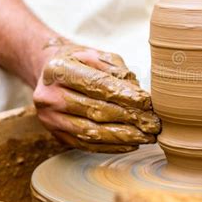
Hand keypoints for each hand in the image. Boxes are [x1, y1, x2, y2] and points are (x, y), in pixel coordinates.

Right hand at [33, 38, 160, 152]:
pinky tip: (131, 144)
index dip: (124, 95)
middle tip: (154, 123)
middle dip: (129, 118)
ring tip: (147, 137)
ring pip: (91, 131)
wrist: (48, 75)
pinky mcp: (55, 134)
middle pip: (95, 110)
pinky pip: (86, 144)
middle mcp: (49, 96)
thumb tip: (139, 94)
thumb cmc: (78, 62)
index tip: (147, 103)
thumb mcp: (96, 55)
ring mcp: (49, 118)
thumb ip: (116, 71)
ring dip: (123, 137)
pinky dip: (111, 146)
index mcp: (58, 69)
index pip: (97, 85)